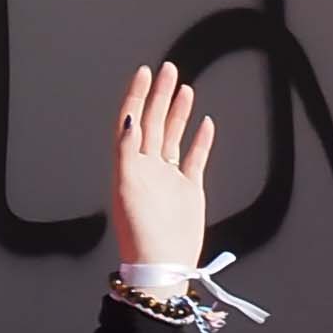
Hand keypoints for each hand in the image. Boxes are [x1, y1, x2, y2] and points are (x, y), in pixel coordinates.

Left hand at [109, 60, 216, 269]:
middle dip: (160, 96)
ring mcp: (168, 178)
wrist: (162, 263)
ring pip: (173, 136)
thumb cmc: (140, 230)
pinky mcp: (188, 190)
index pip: (132, 122)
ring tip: (184, 87)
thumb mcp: (128, 187)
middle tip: (168, 68)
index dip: (137, 96)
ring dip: (178, 112)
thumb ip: (128, 151)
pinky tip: (205, 122)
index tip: (144, 72)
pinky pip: (195, 158)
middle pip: (154, 123)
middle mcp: (147, 167)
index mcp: (129, 165)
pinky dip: (200, 140)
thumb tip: (130, 119)